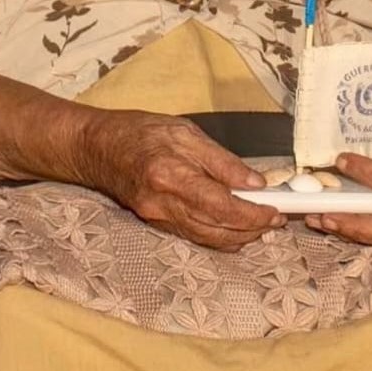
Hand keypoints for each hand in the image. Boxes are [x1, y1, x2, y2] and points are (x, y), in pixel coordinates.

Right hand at [84, 108, 284, 249]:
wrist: (96, 147)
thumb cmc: (138, 132)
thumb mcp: (184, 132)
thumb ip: (221, 160)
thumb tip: (254, 183)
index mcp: (171, 175)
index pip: (221, 206)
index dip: (253, 214)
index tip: (274, 211)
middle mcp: (163, 204)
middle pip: (216, 230)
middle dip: (251, 230)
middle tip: (275, 219)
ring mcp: (157, 218)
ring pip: (206, 239)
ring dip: (237, 236)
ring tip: (260, 223)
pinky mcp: (155, 223)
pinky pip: (193, 235)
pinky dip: (217, 235)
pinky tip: (233, 226)